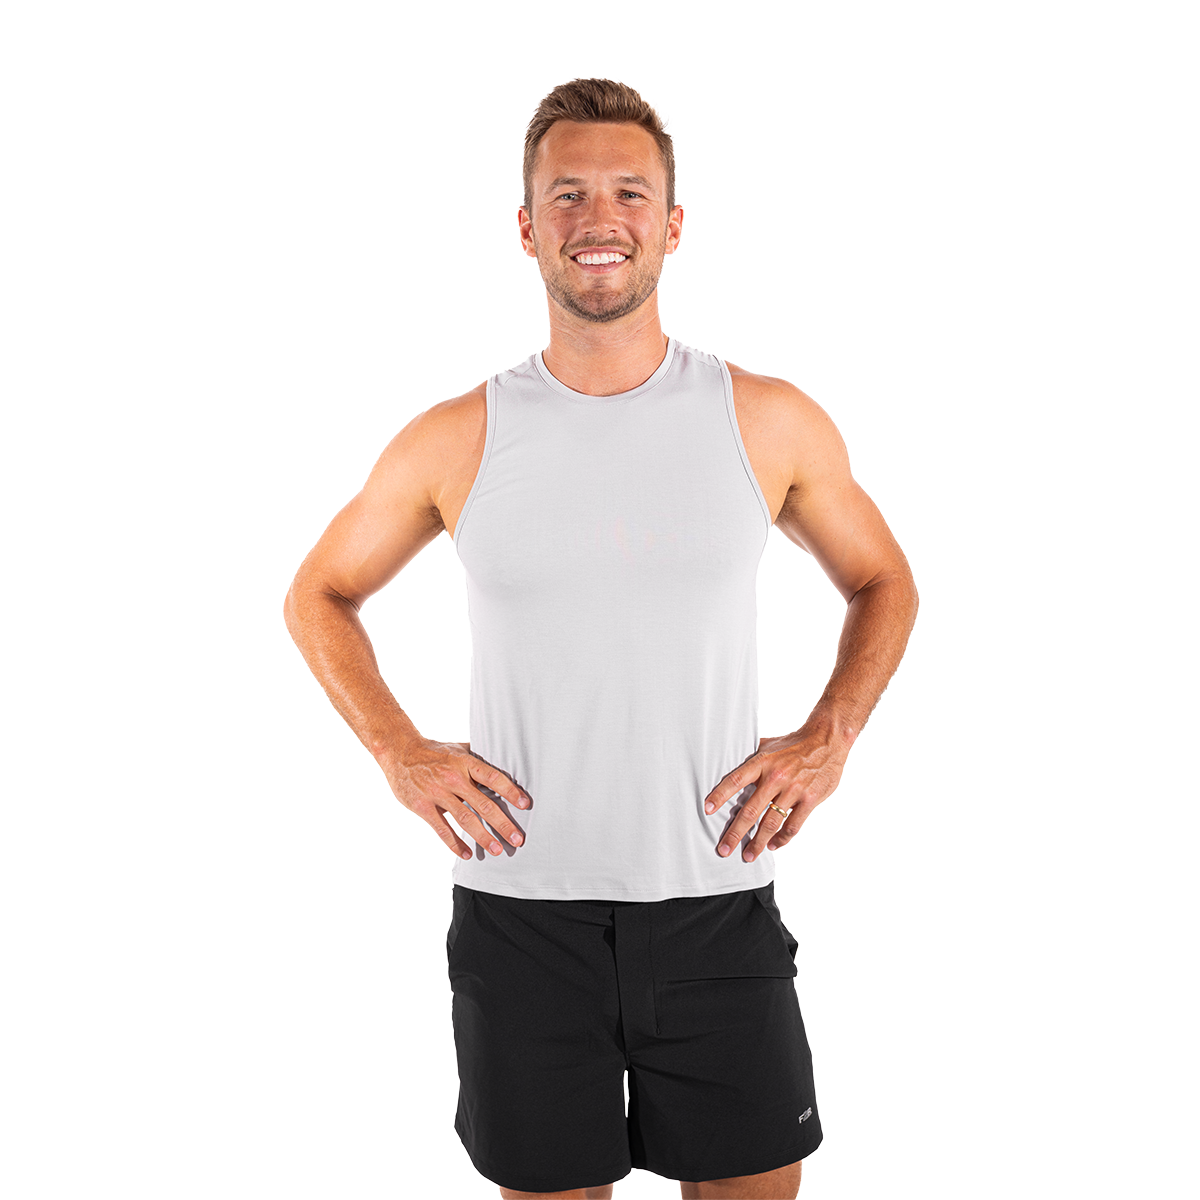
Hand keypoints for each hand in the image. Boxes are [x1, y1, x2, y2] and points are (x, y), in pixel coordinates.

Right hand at [381, 738, 530, 860]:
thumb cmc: (432, 751)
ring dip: (483, 837)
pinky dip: (455, 844)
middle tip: (517, 839)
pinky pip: (442, 829)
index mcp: (465, 763)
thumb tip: (502, 762)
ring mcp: (437, 792)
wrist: (399, 751)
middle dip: (503, 824)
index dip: (511, 791)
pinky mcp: (423, 806)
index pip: (493, 777)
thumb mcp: (458, 750)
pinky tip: (467, 854)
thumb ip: (477, 761)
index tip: (525, 804)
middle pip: (484, 804)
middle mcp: (453, 778)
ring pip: (465, 819)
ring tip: (496, 850)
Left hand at [703, 723, 854, 861]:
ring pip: (771, 823)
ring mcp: (794, 790)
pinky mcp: (809, 799)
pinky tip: (772, 845)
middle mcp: (776, 777)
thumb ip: (750, 757)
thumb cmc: (795, 744)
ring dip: (758, 842)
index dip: (720, 796)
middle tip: (724, 848)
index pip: (735, 780)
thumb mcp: (768, 745)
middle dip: (735, 833)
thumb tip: (729, 759)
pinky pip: (792, 825)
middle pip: (750, 810)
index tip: (707, 810)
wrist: (826, 741)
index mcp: (762, 762)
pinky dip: (781, 838)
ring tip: (748, 855)